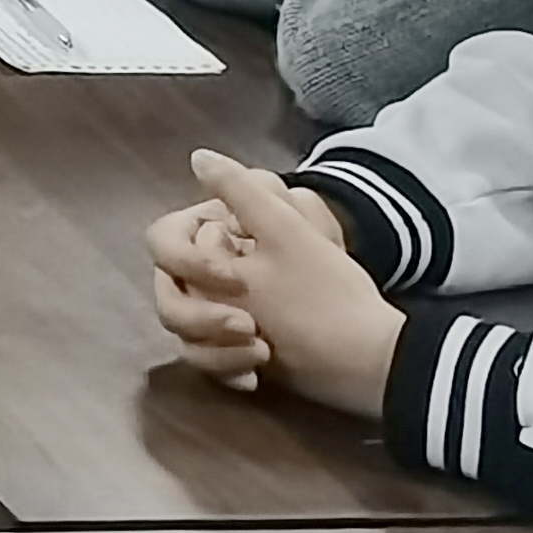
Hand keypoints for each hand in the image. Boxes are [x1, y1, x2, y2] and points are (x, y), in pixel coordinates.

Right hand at [153, 153, 391, 413]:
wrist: (368, 362)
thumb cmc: (325, 295)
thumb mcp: (285, 235)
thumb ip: (239, 189)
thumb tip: (200, 156)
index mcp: (222, 239)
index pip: (164, 242)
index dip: (188, 261)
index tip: (233, 279)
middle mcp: (212, 273)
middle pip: (168, 294)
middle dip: (202, 316)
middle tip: (250, 327)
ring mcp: (220, 313)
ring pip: (181, 331)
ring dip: (215, 347)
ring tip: (260, 353)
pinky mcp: (232, 350)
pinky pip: (203, 359)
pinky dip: (226, 366)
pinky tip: (254, 376)